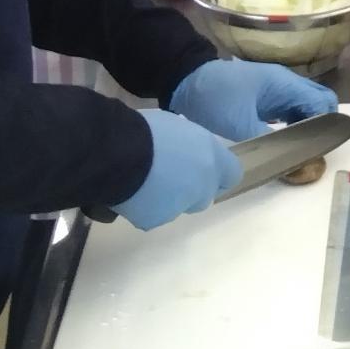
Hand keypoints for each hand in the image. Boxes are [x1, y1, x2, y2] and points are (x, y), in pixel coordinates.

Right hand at [113, 109, 241, 229]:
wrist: (116, 152)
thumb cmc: (146, 130)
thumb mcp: (179, 128)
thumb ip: (192, 146)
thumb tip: (187, 152)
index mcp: (212, 157)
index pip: (232, 174)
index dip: (219, 175)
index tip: (204, 171)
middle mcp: (203, 186)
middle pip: (204, 196)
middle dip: (190, 190)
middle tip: (168, 177)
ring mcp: (180, 206)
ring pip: (177, 207)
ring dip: (166, 199)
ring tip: (142, 183)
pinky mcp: (155, 221)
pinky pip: (152, 216)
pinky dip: (143, 208)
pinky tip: (129, 193)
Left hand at [170, 58, 338, 141]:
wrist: (185, 81)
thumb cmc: (214, 98)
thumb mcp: (240, 125)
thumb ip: (268, 141)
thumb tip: (289, 160)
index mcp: (284, 84)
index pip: (323, 101)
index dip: (327, 124)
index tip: (317, 147)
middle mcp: (286, 83)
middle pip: (319, 102)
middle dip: (320, 126)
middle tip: (309, 150)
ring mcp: (276, 89)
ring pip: (305, 106)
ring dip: (307, 125)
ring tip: (298, 149)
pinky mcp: (265, 96)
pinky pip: (290, 109)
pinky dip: (294, 124)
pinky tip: (283, 140)